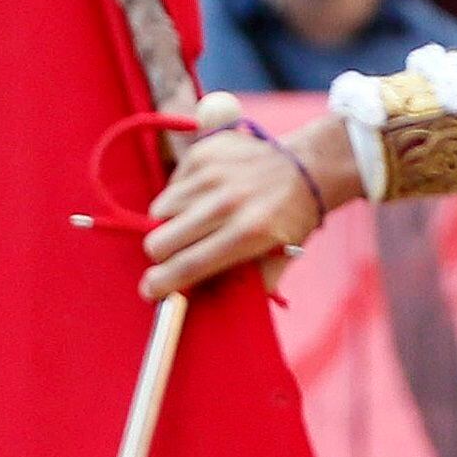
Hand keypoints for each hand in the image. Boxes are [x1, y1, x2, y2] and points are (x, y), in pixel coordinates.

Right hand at [140, 113, 347, 298]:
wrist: (306, 168)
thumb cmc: (290, 219)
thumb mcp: (282, 258)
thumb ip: (250, 284)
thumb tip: (208, 302)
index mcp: (249, 233)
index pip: (189, 265)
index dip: (163, 283)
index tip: (150, 292)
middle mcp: (228, 202)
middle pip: (161, 239)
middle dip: (161, 255)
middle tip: (172, 256)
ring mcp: (213, 174)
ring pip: (160, 211)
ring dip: (170, 223)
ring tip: (193, 224)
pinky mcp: (203, 153)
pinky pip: (171, 185)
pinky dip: (180, 198)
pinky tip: (202, 199)